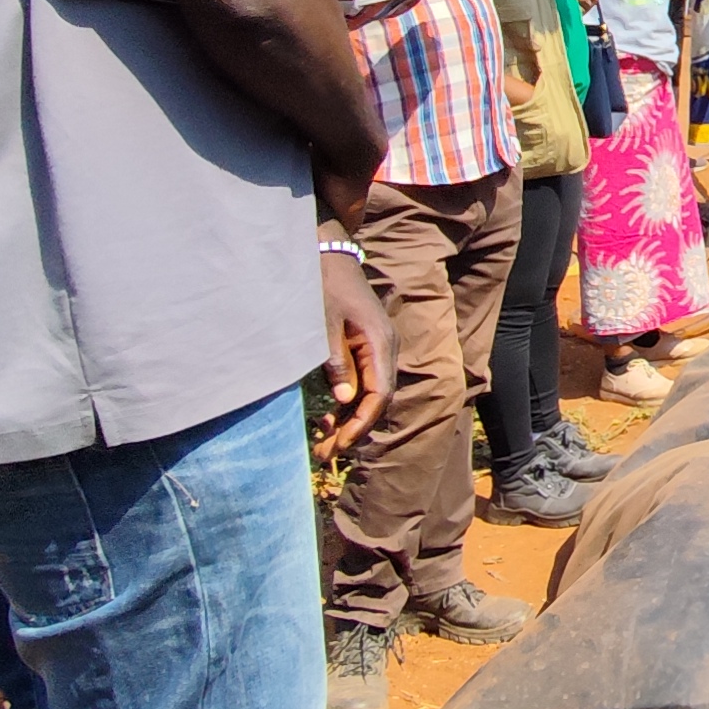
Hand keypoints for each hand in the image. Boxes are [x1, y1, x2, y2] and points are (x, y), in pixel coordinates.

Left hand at [317, 256, 392, 454]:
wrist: (329, 254)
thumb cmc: (324, 285)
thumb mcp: (324, 324)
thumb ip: (336, 362)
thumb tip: (346, 401)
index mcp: (380, 343)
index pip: (378, 395)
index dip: (360, 423)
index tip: (338, 444)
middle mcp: (385, 348)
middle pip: (377, 399)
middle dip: (353, 429)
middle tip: (325, 453)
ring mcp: (377, 348)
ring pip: (371, 394)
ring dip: (350, 420)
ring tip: (323, 442)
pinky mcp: (366, 347)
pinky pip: (363, 382)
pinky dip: (348, 403)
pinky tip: (328, 416)